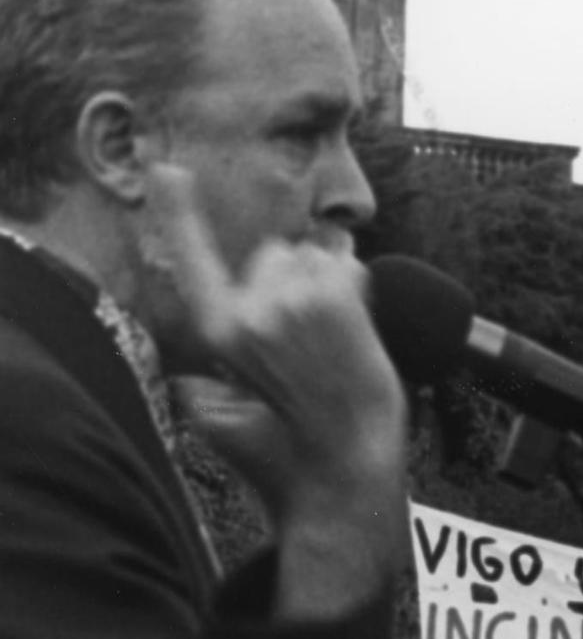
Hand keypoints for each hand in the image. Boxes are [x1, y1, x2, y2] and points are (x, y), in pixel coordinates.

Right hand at [143, 165, 404, 520]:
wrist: (346, 469)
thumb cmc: (293, 453)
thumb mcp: (226, 418)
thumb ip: (204, 381)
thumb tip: (182, 376)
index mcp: (217, 334)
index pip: (192, 260)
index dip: (179, 212)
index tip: (166, 169)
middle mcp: (247, 311)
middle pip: (274, 252)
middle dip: (296, 284)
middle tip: (315, 345)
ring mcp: (290, 301)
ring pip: (315, 256)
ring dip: (331, 288)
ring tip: (337, 345)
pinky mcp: (333, 299)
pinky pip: (347, 264)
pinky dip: (359, 289)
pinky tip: (357, 334)